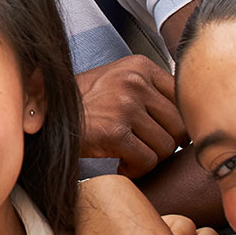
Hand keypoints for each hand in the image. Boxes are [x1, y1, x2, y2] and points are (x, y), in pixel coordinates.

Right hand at [77, 55, 186, 176]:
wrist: (46, 116)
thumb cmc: (83, 103)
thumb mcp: (117, 80)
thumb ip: (151, 89)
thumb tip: (189, 115)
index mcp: (140, 65)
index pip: (182, 99)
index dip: (174, 122)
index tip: (160, 132)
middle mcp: (134, 81)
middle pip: (179, 125)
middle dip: (164, 143)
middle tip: (145, 147)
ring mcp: (124, 106)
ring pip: (166, 146)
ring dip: (150, 158)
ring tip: (129, 154)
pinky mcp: (114, 132)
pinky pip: (147, 161)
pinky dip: (136, 169)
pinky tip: (121, 163)